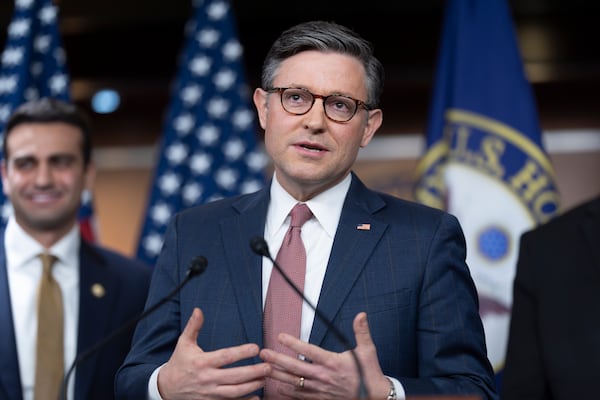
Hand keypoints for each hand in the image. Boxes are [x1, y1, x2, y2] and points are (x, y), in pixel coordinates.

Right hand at [158, 307, 270, 399]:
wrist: (167, 388)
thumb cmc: (179, 363)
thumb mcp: (184, 343)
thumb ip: (193, 326)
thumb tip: (198, 310)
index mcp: (202, 362)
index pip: (225, 357)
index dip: (241, 352)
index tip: (256, 347)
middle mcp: (207, 379)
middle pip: (234, 376)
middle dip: (253, 372)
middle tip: (269, 366)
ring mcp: (210, 394)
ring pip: (235, 392)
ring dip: (252, 386)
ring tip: (266, 378)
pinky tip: (257, 397)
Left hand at [259, 312, 389, 398]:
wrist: (373, 397)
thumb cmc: (369, 372)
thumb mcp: (367, 350)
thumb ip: (362, 331)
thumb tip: (361, 314)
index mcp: (332, 362)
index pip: (309, 351)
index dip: (294, 343)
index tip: (280, 336)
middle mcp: (323, 377)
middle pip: (295, 368)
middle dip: (277, 360)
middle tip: (263, 353)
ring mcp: (320, 390)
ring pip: (294, 383)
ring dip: (278, 375)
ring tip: (263, 369)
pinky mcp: (320, 399)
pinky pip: (300, 396)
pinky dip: (287, 392)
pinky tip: (277, 387)